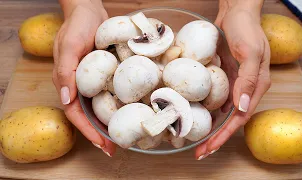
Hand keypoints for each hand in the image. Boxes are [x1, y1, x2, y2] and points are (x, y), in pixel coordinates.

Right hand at [53, 1, 115, 155]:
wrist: (89, 10)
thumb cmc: (77, 26)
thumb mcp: (69, 46)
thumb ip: (65, 72)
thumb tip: (67, 99)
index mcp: (67, 83)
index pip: (75, 114)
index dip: (87, 131)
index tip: (101, 144)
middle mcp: (80, 86)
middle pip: (89, 115)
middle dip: (100, 133)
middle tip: (115, 147)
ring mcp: (93, 81)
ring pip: (100, 107)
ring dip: (110, 123)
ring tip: (124, 137)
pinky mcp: (104, 74)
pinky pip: (110, 93)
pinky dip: (118, 105)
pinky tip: (130, 112)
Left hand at [195, 0, 270, 159]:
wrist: (237, 13)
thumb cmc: (246, 29)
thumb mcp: (250, 52)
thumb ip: (248, 80)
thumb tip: (241, 108)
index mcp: (256, 86)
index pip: (240, 118)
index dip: (225, 135)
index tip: (210, 148)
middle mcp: (246, 89)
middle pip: (231, 120)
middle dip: (216, 138)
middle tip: (199, 153)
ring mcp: (235, 83)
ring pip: (223, 112)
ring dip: (211, 127)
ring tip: (196, 141)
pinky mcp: (226, 77)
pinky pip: (217, 98)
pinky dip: (209, 110)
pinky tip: (198, 116)